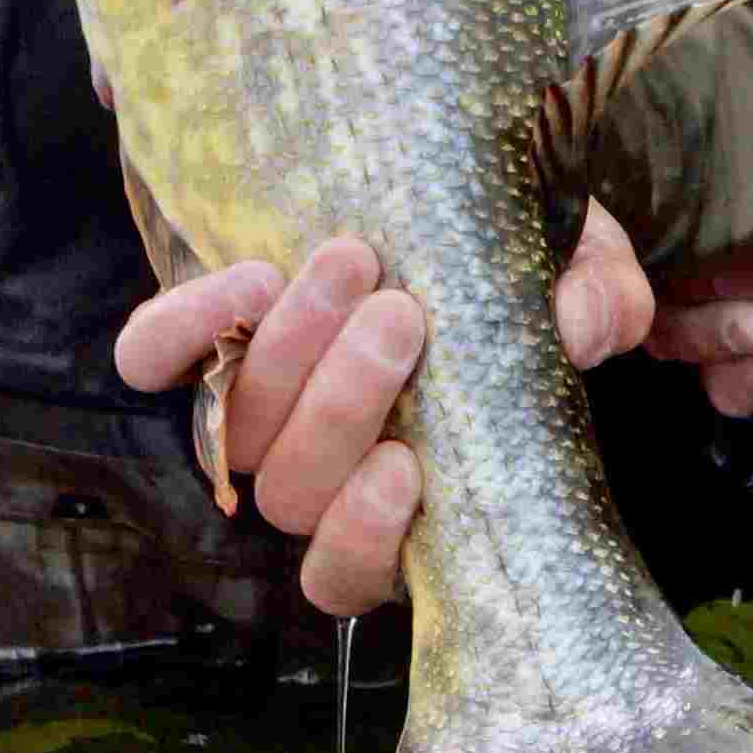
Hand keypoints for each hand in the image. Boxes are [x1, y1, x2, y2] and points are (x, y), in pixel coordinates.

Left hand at [111, 200, 656, 617]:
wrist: (431, 177)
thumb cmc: (516, 253)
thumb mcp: (581, 268)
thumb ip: (597, 299)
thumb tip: (578, 328)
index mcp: (404, 492)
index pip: (347, 576)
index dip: (363, 540)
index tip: (409, 465)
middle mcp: (315, 468)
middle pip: (289, 492)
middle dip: (341, 405)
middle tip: (404, 314)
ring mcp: (250, 403)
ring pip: (233, 432)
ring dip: (290, 352)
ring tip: (352, 261)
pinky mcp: (198, 335)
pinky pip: (156, 358)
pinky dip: (189, 327)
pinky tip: (254, 281)